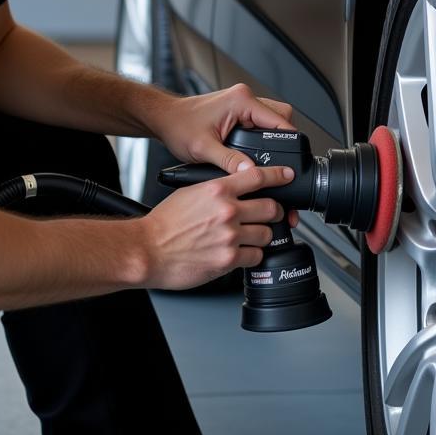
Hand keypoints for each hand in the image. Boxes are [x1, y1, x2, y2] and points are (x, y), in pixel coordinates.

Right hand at [137, 164, 293, 288]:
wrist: (147, 250)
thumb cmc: (164, 223)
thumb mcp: (190, 192)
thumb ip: (216, 190)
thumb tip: (234, 189)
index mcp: (217, 190)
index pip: (258, 176)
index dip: (278, 175)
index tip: (287, 176)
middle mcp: (227, 211)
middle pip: (271, 207)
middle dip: (274, 211)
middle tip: (271, 214)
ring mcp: (229, 236)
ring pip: (266, 234)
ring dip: (262, 236)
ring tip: (251, 237)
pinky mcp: (228, 259)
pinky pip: (255, 257)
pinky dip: (252, 255)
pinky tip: (242, 253)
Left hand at [151, 82, 294, 174]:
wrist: (165, 118)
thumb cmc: (179, 126)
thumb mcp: (204, 149)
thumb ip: (230, 161)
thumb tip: (251, 172)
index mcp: (241, 101)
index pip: (279, 118)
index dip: (288, 139)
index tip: (292, 157)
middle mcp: (244, 97)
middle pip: (281, 116)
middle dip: (283, 138)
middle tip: (278, 158)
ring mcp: (242, 102)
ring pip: (272, 117)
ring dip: (271, 136)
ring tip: (265, 155)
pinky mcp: (238, 109)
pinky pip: (260, 120)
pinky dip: (262, 134)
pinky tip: (254, 149)